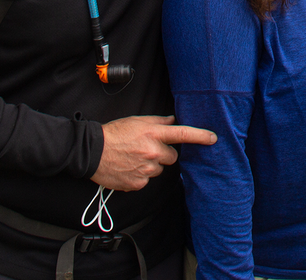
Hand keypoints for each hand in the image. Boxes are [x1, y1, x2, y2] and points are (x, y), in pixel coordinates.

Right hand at [91, 115, 216, 190]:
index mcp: (153, 134)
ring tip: (134, 158)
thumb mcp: (137, 121)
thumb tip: (172, 121)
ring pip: (159, 169)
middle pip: (172, 156)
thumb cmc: (114, 134)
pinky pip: (147, 180)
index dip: (200, 136)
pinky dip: (140, 175)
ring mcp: (146, 170)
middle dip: (164, 153)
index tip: (213, 138)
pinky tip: (129, 167)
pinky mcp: (138, 183)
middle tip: (147, 149)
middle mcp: (152, 152)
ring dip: (151, 165)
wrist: (92, 152)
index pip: (182, 134)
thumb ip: (157, 122)